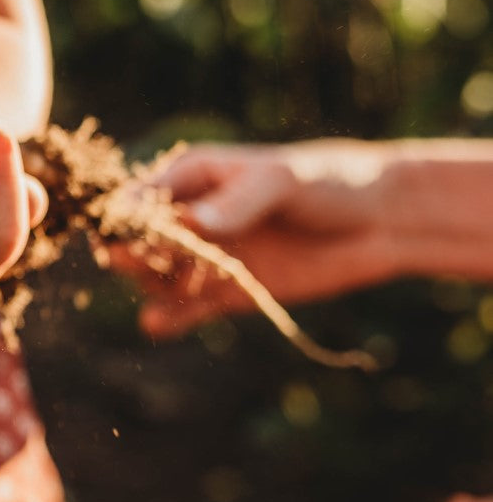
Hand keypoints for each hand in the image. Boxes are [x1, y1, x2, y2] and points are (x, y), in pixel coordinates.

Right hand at [120, 141, 395, 337]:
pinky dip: (169, 318)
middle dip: (135, 254)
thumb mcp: (282, 181)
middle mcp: (190, 218)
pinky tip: (157, 324)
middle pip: (139, 242)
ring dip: (157, 285)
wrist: (381, 220)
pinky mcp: (227, 292)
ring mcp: (207, 257)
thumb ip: (238, 202)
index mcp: (191, 178)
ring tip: (183, 289)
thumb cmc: (329, 181)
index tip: (120, 236)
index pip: (139, 198)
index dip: (123, 218)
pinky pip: (185, 310)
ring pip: (157, 277)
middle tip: (140, 264)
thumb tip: (192, 223)